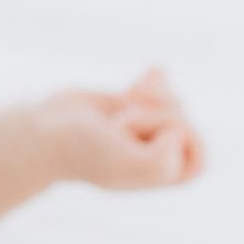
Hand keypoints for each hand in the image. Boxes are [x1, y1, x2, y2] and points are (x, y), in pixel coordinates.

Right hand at [36, 69, 205, 192]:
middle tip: (125, 120)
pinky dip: (155, 77)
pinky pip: (156, 86)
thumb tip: (176, 133)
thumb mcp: (128, 164)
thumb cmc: (85, 150)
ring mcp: (142, 125)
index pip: (197, 159)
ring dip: (152, 93)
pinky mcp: (126, 103)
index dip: (188, 139)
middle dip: (160, 112)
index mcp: (157, 174)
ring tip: (128, 96)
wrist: (46, 131)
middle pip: (184, 123)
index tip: (161, 134)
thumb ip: (161, 160)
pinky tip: (148, 69)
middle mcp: (154, 150)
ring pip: (171, 101)